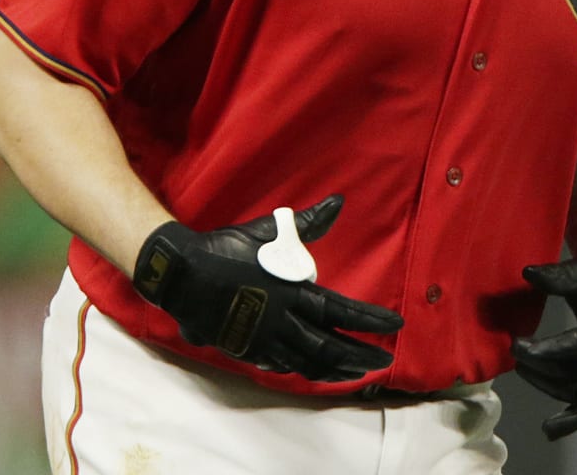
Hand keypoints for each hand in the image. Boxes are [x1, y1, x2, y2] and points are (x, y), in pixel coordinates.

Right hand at [131, 194, 402, 381]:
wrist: (179, 273)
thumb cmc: (225, 249)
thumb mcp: (267, 232)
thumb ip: (306, 223)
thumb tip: (338, 202)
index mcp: (291, 292)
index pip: (342, 310)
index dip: (371, 319)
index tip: (396, 323)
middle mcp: (281, 321)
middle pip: (330, 346)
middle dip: (361, 354)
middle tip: (386, 361)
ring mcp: (262, 340)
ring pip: (308, 363)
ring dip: (336, 369)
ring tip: (357, 373)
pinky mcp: (245, 350)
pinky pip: (281, 365)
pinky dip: (302, 370)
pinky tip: (315, 371)